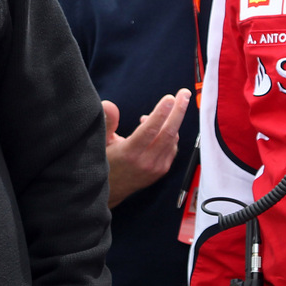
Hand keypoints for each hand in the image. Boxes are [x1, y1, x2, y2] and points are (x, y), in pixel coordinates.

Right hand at [104, 90, 191, 207]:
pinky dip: (170, 133)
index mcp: (129, 154)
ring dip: (171, 121)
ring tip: (160, 111)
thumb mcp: (101, 142)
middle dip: (178, 111)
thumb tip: (109, 104)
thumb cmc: (106, 162)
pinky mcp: (162, 170)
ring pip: (172, 139)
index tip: (169, 98)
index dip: (160, 113)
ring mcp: (156, 168)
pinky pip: (172, 147)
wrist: (112, 191)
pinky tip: (159, 127)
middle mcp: (145, 162)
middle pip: (167, 133)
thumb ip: (107, 122)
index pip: (149, 130)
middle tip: (184, 94)